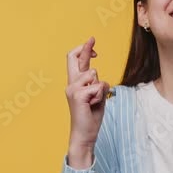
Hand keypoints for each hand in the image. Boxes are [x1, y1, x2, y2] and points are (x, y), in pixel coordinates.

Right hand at [66, 36, 109, 158]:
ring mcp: (73, 89)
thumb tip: (95, 71)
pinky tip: (93, 106)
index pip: (75, 60)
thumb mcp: (96, 96)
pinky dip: (101, 96)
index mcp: (75, 83)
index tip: (93, 46)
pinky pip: (98, 87)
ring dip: (101, 88)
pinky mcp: (78, 95)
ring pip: (95, 75)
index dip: (84, 50)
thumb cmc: (90, 116)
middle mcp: (71, 83)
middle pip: (75, 58)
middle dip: (85, 48)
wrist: (84, 134)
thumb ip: (95, 83)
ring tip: (95, 102)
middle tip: (92, 38)